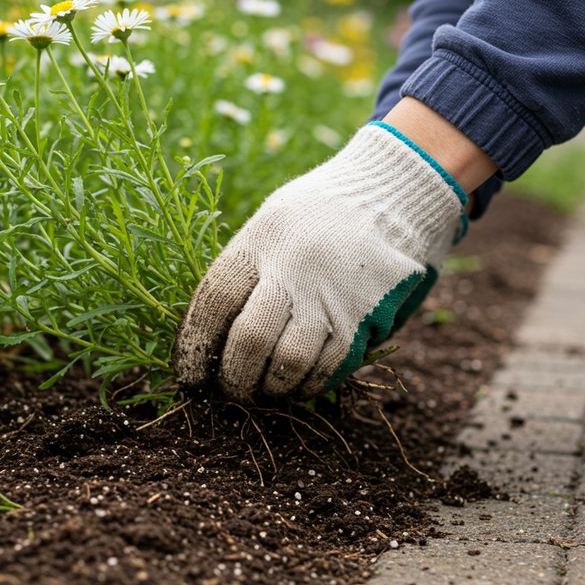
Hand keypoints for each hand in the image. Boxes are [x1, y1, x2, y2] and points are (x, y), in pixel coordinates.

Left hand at [174, 120, 471, 399]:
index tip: (189, 375)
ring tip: (263, 391)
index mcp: (261, 239)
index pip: (214, 301)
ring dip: (270, 388)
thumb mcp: (273, 221)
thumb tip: (213, 335)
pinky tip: (298, 384)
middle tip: (229, 391)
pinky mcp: (363, 316)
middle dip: (232, 377)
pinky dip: (307, 385)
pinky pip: (328, 367)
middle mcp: (293, 267)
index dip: (194, 345)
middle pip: (249, 339)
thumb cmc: (321, 211)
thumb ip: (247, 271)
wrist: (395, 193)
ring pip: (288, 362)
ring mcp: (331, 293)